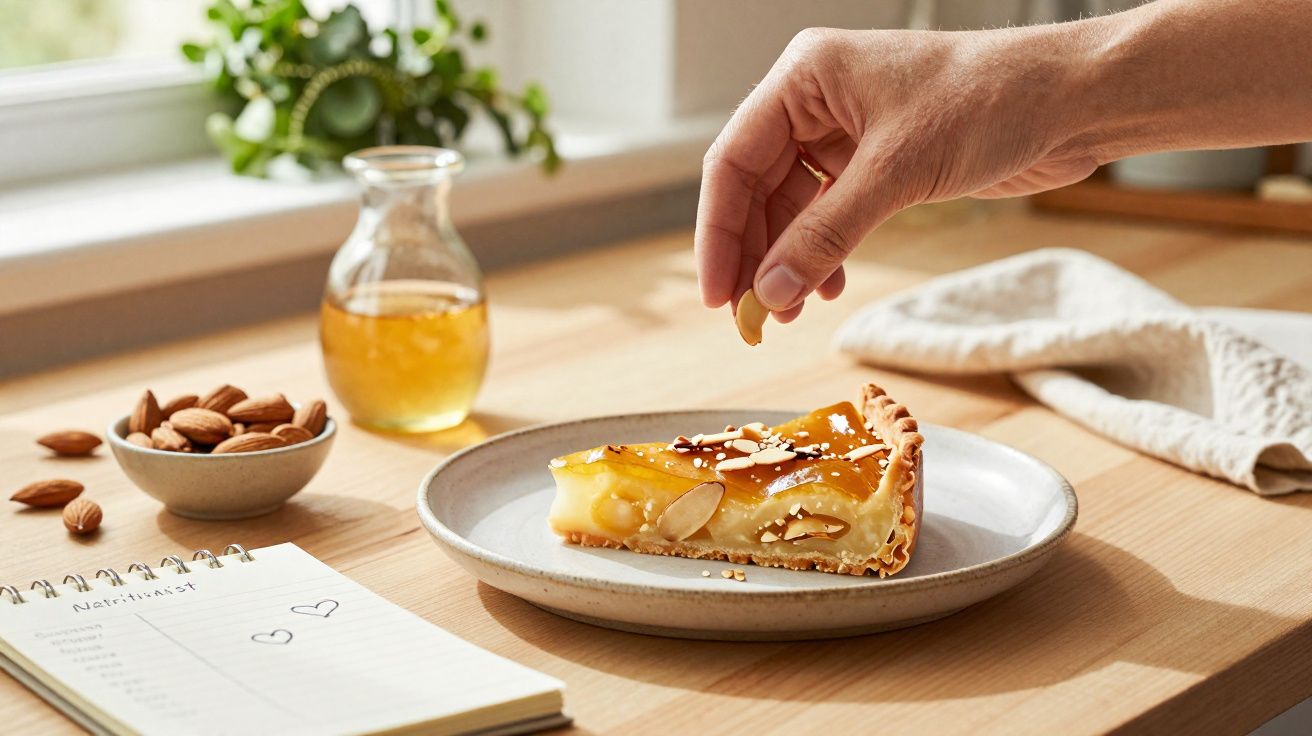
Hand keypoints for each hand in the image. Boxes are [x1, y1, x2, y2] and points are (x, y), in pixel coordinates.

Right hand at [694, 26, 1098, 317]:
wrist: (1071, 101)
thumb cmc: (991, 100)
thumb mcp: (896, 172)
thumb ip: (825, 234)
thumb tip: (771, 292)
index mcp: (805, 77)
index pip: (733, 160)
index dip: (719, 232)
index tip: (718, 293)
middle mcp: (817, 101)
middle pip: (757, 188)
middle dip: (754, 255)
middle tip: (751, 317)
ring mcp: (846, 131)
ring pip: (791, 207)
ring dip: (788, 262)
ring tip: (789, 312)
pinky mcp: (878, 161)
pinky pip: (829, 214)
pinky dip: (823, 253)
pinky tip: (828, 286)